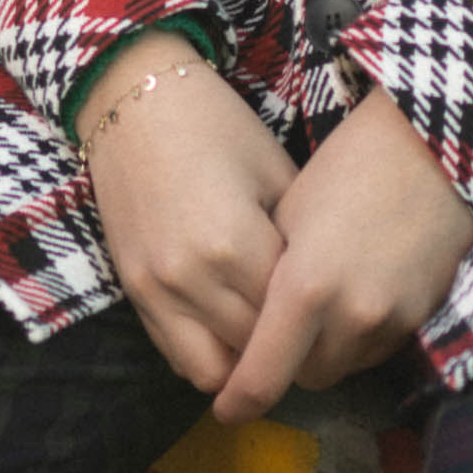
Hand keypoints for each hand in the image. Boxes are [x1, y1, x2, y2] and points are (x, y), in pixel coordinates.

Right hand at [83, 32, 295, 392]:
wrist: (133, 101)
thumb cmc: (217, 126)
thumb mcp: (275, 173)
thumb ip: (300, 239)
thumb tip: (328, 290)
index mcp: (235, 243)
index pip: (290, 318)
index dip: (320, 320)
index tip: (339, 315)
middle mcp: (192, 278)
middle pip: (255, 351)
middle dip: (286, 346)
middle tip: (313, 331)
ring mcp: (156, 290)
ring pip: (213, 372)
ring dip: (243, 362)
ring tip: (268, 337)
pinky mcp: (134, 293)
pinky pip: (176, 355)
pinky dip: (208, 355)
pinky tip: (231, 329)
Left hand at [211, 88, 472, 424]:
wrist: (434, 148)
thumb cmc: (348, 168)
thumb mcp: (288, 216)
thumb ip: (266, 280)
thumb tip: (247, 326)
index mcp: (304, 288)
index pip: (262, 377)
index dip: (239, 401)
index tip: (226, 408)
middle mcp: (349, 316)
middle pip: (305, 378)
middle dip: (289, 363)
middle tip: (279, 331)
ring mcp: (391, 321)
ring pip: (344, 367)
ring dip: (327, 352)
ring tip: (323, 305)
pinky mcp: (422, 317)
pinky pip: (378, 349)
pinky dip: (360, 337)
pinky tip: (358, 294)